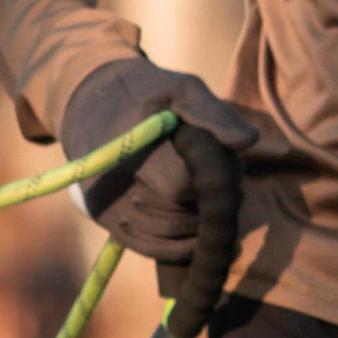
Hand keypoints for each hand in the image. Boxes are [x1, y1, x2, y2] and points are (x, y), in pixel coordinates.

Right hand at [58, 56, 261, 261]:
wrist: (90, 104)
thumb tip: (247, 142)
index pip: (181, 187)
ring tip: (207, 197)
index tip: (223, 163)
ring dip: (198, 225)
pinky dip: (179, 247)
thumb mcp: (180, 89)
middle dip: (209, 204)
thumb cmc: (145, 94)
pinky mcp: (107, 221)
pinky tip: (199, 232)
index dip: (210, 180)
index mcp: (134, 148)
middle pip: (180, 215)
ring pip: (170, 236)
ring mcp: (109, 206)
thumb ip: (213, 113)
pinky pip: (150, 248)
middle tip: (221, 181)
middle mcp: (115, 183)